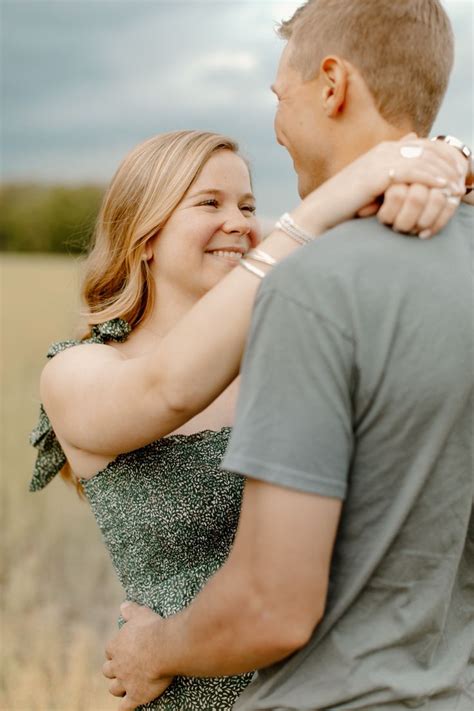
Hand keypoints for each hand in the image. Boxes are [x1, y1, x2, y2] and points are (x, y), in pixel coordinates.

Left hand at [103, 602, 171, 710]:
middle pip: (108, 670)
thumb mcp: (140, 614)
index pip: (110, 650)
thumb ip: (130, 610)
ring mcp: (125, 681)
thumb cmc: (153, 628)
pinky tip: (127, 708)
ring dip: (118, 687)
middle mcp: (117, 665)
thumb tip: (123, 605)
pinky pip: (125, 707)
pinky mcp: (135, 695)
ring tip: (124, 687)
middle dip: (113, 670)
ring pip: (114, 689)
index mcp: (116, 646)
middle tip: (122, 669)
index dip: (116, 651)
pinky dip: (125, 708)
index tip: (122, 651)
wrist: (164, 648)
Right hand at [295, 133, 466, 235]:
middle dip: (451, 164)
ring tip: (458, 187)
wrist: (321, 212)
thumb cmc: (346, 205)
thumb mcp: (374, 188)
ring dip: (446, 173)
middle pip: (430, 149)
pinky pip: (414, 172)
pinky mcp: (378, 173)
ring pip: (425, 159)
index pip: (425, 145)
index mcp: (385, 150)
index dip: (445, 157)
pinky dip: (432, 179)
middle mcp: (385, 149)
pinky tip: (445, 188)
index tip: (459, 174)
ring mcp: (381, 159)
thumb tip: (413, 165)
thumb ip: (393, 176)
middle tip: (464, 180)